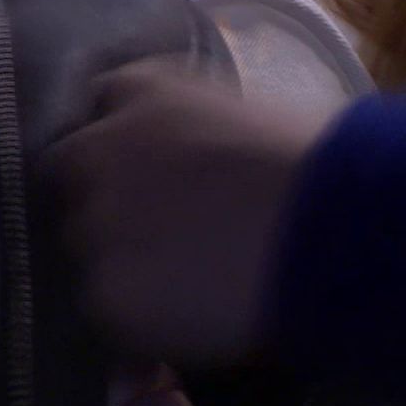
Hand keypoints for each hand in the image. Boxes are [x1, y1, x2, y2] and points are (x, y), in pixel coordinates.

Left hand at [45, 58, 336, 368]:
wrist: (333, 229)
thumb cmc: (321, 167)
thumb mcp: (253, 121)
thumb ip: (204, 136)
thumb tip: (202, 169)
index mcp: (144, 91)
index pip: (106, 104)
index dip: (128, 138)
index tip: (153, 162)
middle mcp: (101, 149)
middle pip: (73, 172)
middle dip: (104, 197)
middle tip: (158, 228)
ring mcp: (95, 223)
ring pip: (86, 248)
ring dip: (120, 258)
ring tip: (179, 280)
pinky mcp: (106, 292)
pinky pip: (111, 308)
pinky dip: (141, 314)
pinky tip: (188, 315)